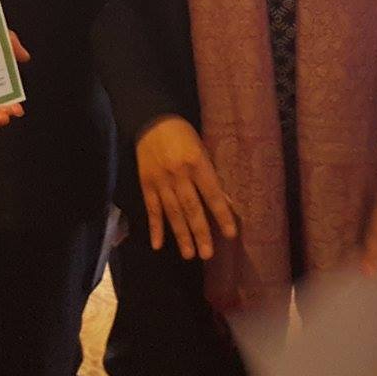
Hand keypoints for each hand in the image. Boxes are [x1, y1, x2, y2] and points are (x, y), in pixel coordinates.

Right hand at [135, 116, 237, 260]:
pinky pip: (151, 209)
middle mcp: (178, 174)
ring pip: (172, 213)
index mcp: (197, 163)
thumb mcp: (203, 149)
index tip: (230, 234)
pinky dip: (155, 227)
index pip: (212, 194)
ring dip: (181, 235)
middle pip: (191, 208)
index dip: (221, 214)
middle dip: (200, 232)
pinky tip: (158, 245)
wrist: (151, 121)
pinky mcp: (146, 184)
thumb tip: (227, 202)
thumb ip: (212, 175)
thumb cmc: (183, 134)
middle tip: (207, 254)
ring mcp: (160, 181)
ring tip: (189, 255)